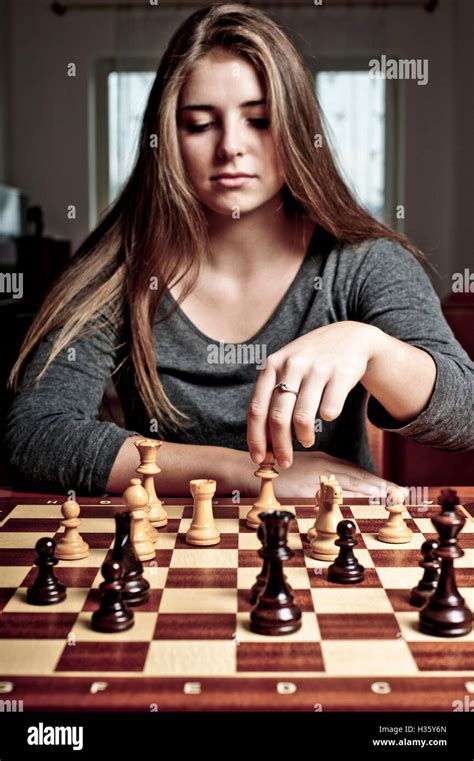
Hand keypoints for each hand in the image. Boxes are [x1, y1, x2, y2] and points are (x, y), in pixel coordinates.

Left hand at [247, 321, 383, 468]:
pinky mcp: (341, 374)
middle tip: (284, 463)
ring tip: (306, 440)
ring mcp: (317, 369)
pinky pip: (330, 410)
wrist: (349, 337)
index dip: (256, 438)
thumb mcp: (286, 369)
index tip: (258, 459)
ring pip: (303, 418)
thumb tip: (264, 443)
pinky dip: (327, 418)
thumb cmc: (310, 362)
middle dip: (279, 447)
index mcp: (271, 365)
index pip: (257, 409)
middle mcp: (292, 365)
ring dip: (303, 437)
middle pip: (278, 418)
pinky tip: (327, 415)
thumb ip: (273, 399)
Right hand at [271, 451, 396, 498]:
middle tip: (402, 494)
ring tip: (393, 498)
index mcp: (323, 462)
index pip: (356, 473)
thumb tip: (333, 490)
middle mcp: (323, 466)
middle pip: (359, 478)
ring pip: (352, 484)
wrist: (243, 468)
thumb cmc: (269, 472)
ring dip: (373, 492)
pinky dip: (353, 497)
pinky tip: (367, 503)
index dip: (376, 481)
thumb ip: (316, 478)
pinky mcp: (306, 487)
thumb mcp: (297, 472)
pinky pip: (335, 494)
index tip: (394, 489)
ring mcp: (315, 476)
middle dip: (381, 486)